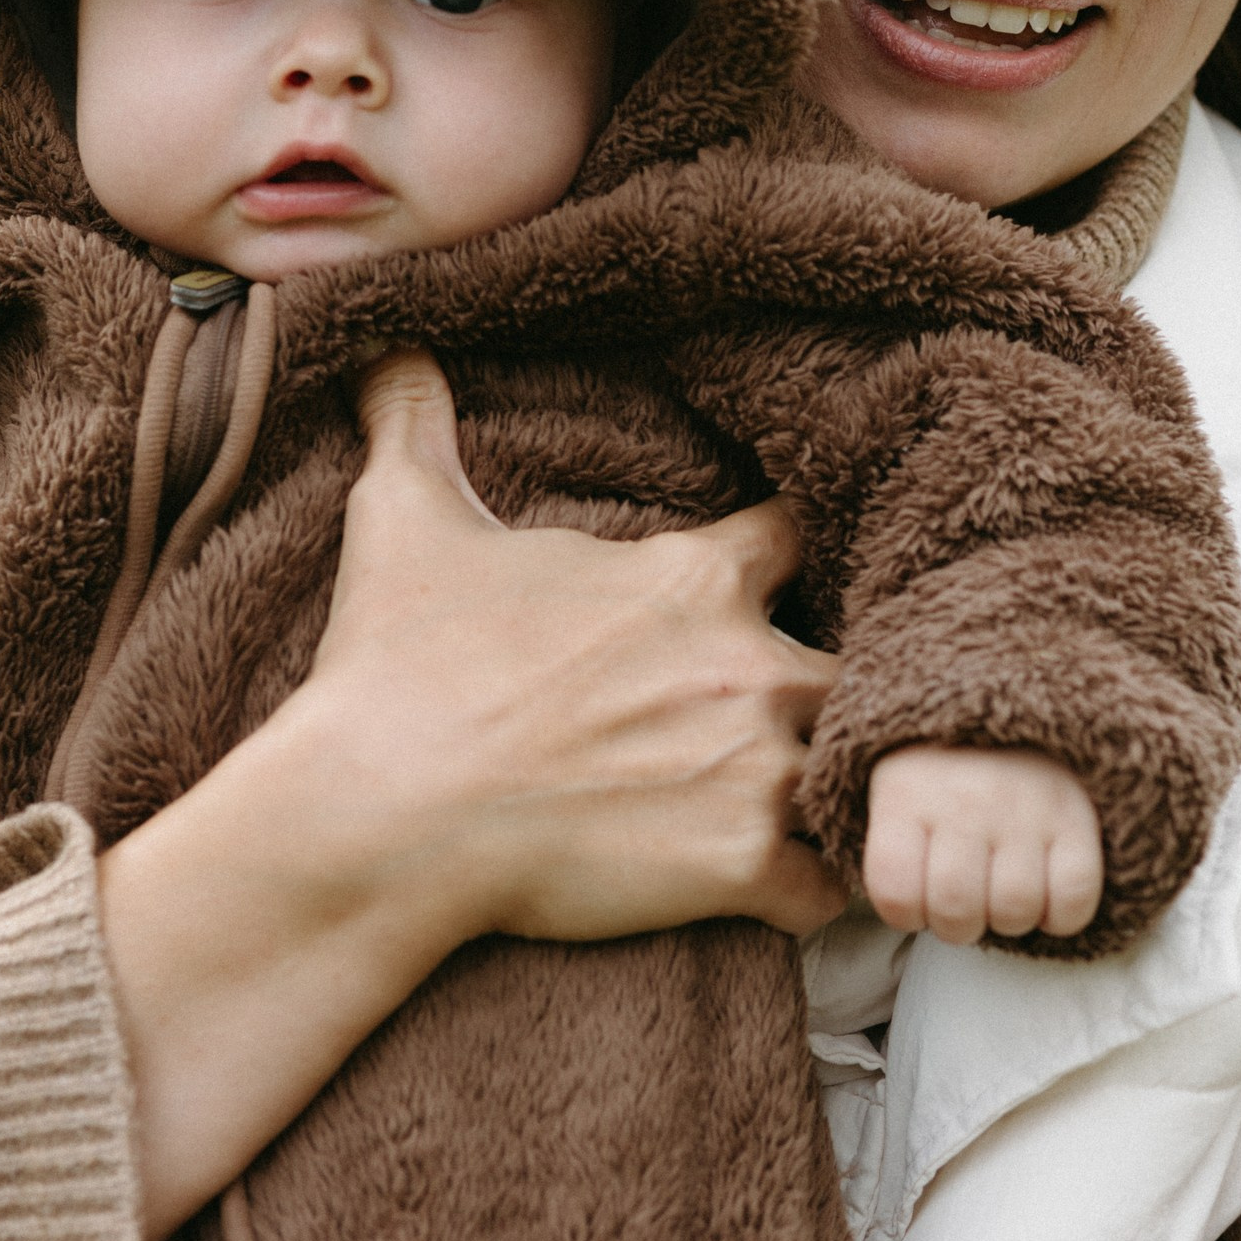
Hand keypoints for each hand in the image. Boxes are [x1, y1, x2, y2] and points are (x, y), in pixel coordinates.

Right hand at [313, 348, 845, 945]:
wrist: (380, 813)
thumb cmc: (398, 667)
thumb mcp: (405, 520)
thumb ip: (415, 426)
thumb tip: (384, 349)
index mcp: (690, 578)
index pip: (795, 536)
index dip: (794, 554)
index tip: (787, 574)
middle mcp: (744, 664)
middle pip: (857, 660)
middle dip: (836, 684)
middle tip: (804, 710)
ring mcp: (752, 769)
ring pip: (860, 774)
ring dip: (843, 788)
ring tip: (829, 805)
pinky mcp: (740, 866)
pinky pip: (831, 885)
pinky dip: (819, 890)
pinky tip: (793, 887)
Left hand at [863, 747, 1102, 944]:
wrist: (1018, 686)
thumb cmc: (948, 758)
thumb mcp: (898, 783)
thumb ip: (891, 841)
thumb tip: (900, 909)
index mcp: (905, 792)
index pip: (894, 893)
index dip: (907, 914)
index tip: (919, 897)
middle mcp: (963, 799)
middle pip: (956, 911)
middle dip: (960, 924)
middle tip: (967, 900)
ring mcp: (1023, 808)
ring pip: (1015, 910)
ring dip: (1010, 918)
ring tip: (1005, 890)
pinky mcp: (1077, 816)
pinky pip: (1074, 899)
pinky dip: (1061, 914)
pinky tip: (1046, 891)